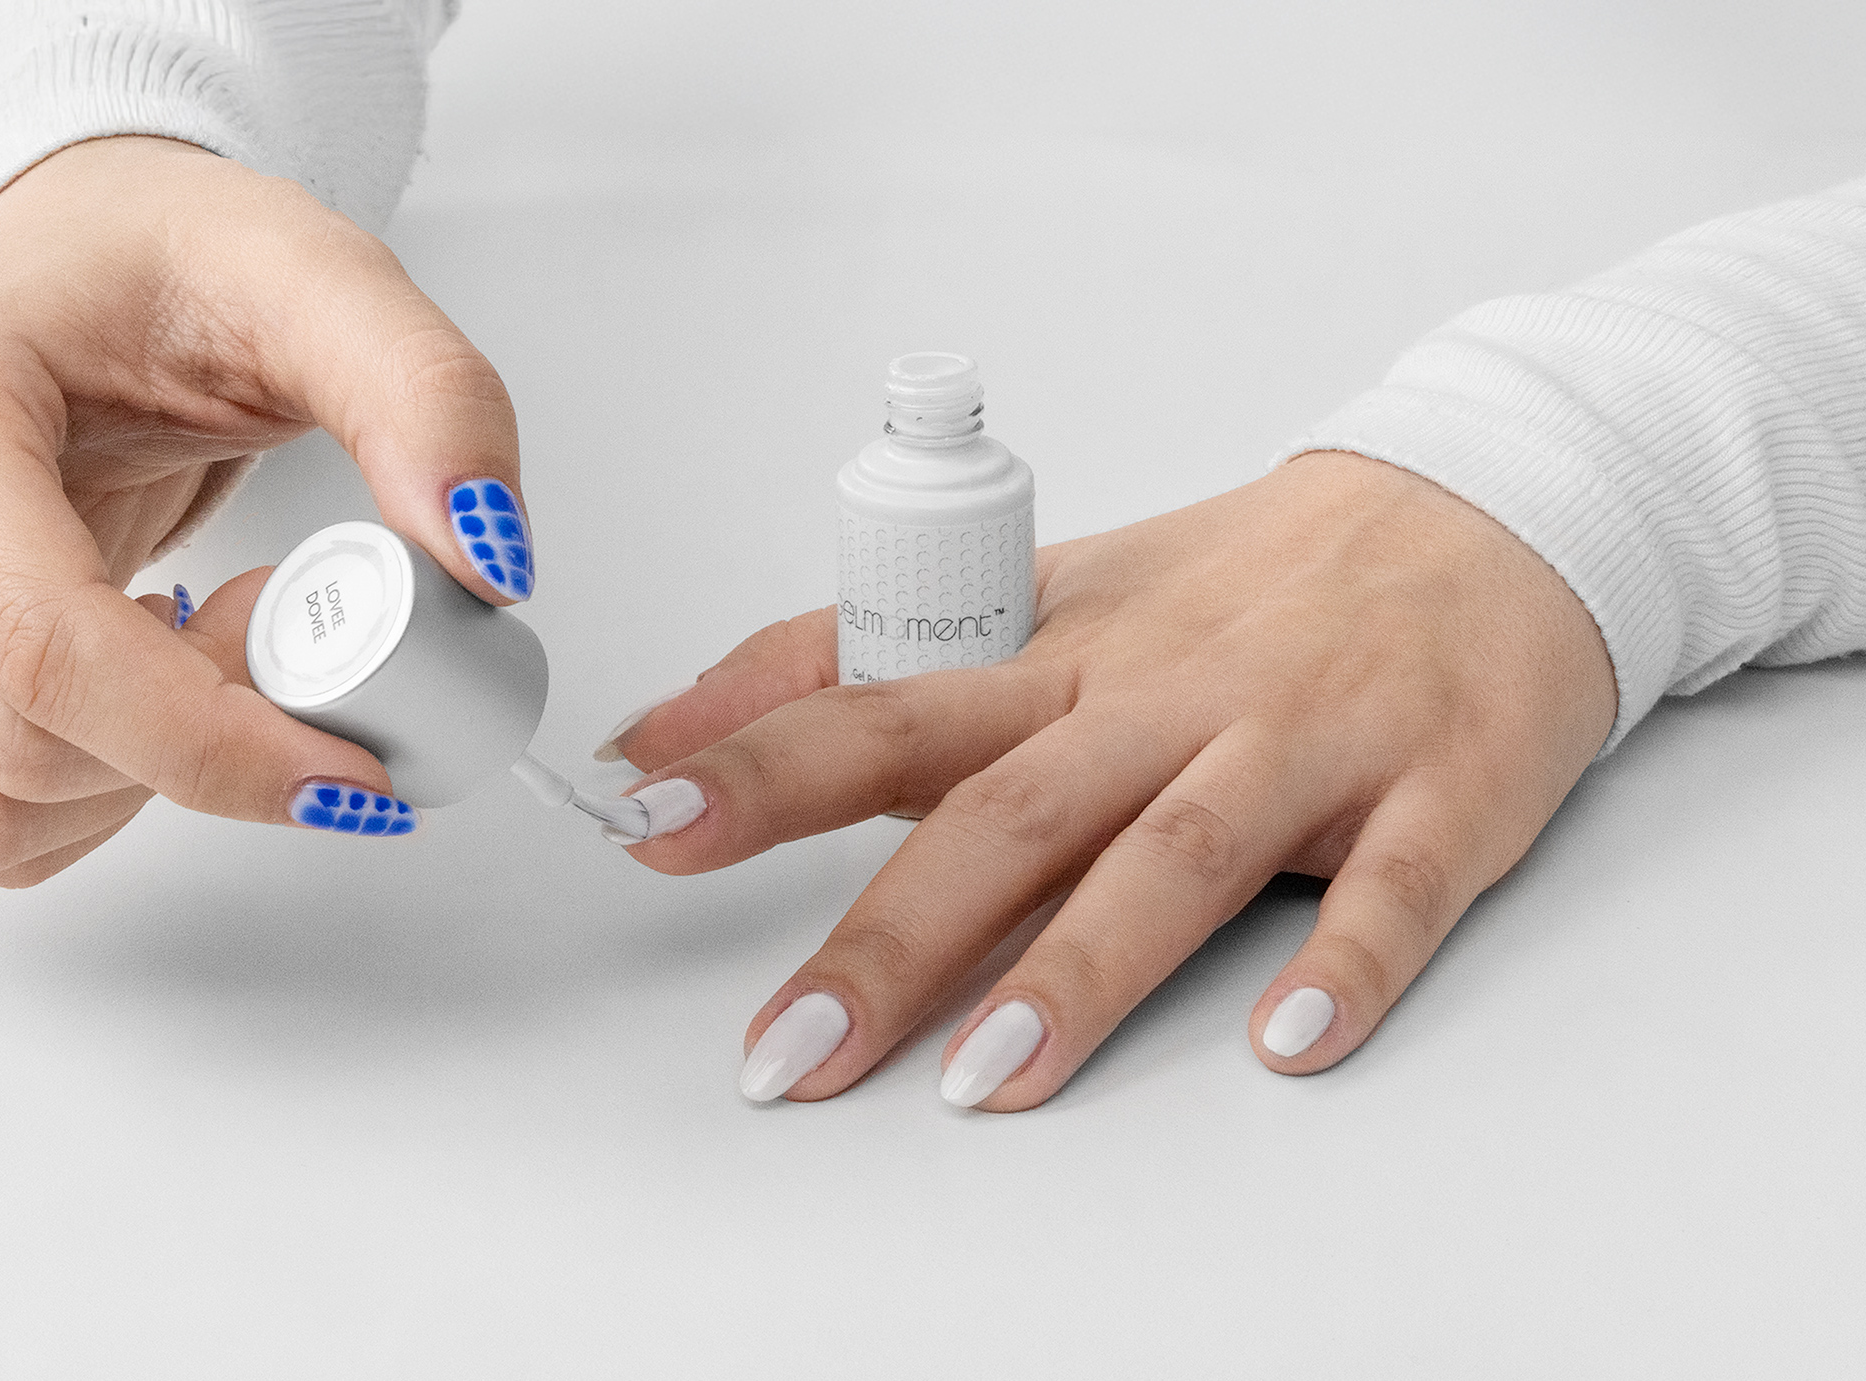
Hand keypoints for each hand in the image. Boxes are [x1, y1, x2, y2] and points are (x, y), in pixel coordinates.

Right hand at [0, 136, 526, 884]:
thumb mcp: (324, 284)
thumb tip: (486, 563)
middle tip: (275, 628)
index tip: (358, 770)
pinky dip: (87, 799)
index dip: (213, 740)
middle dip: (197, 739)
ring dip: (138, 776)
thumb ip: (429, 402)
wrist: (72, 266)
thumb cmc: (167, 267)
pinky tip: (136, 683)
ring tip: (200, 639)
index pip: (46, 643)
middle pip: (20, 747)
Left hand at [605, 451, 1615, 1107]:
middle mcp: (1163, 699)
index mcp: (1061, 658)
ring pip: (1175, 858)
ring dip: (1077, 970)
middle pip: (1006, 813)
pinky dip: (1343, 963)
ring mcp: (1300, 744)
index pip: (884, 707)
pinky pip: (1389, 889)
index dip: (761, 766)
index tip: (648, 821)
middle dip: (889, 936)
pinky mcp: (1435, 791)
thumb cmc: (1243, 581)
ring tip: (988, 1078)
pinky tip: (1287, 1040)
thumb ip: (861, 661)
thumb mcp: (1044, 600)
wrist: (1481, 512)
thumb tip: (679, 720)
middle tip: (789, 1049)